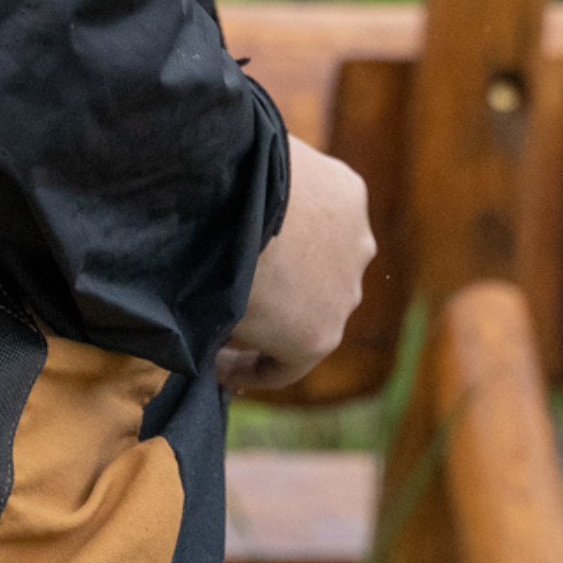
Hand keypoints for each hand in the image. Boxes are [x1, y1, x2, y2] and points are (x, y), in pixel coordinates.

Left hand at [221, 135, 373, 391]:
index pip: (280, 370)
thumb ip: (221, 337)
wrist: (237, 192)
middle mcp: (348, 297)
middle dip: (274, 308)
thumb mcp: (207, 321)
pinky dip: (302, 207)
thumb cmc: (214, 263)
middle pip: (306, 309)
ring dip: (294, 255)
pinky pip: (324, 206)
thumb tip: (220, 334)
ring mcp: (355, 243)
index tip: (217, 363)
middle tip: (233, 295)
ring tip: (254, 240)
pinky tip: (270, 197)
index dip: (244, 370)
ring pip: (322, 254)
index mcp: (316, 339)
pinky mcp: (351, 194)